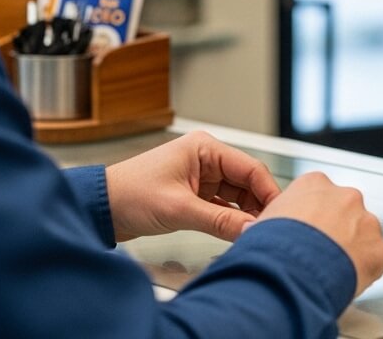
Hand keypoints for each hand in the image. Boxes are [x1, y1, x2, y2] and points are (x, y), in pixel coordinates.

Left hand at [104, 131, 280, 242]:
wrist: (101, 207)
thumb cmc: (130, 195)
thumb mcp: (179, 209)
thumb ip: (220, 220)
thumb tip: (252, 230)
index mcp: (205, 148)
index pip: (251, 168)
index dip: (269, 193)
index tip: (281, 215)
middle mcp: (206, 159)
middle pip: (248, 182)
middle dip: (259, 206)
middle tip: (269, 229)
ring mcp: (202, 177)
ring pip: (237, 196)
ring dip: (245, 214)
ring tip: (254, 234)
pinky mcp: (195, 194)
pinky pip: (223, 206)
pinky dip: (231, 219)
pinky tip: (237, 232)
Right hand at [252, 172, 382, 295]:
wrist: (292, 271)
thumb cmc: (274, 246)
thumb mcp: (263, 223)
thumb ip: (274, 220)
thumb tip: (262, 231)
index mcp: (315, 183)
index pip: (318, 194)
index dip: (311, 216)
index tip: (307, 231)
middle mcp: (344, 196)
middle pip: (345, 211)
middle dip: (336, 229)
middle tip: (320, 251)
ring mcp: (366, 220)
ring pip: (363, 233)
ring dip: (351, 247)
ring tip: (331, 268)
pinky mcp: (379, 247)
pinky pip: (374, 257)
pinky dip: (363, 268)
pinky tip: (345, 277)